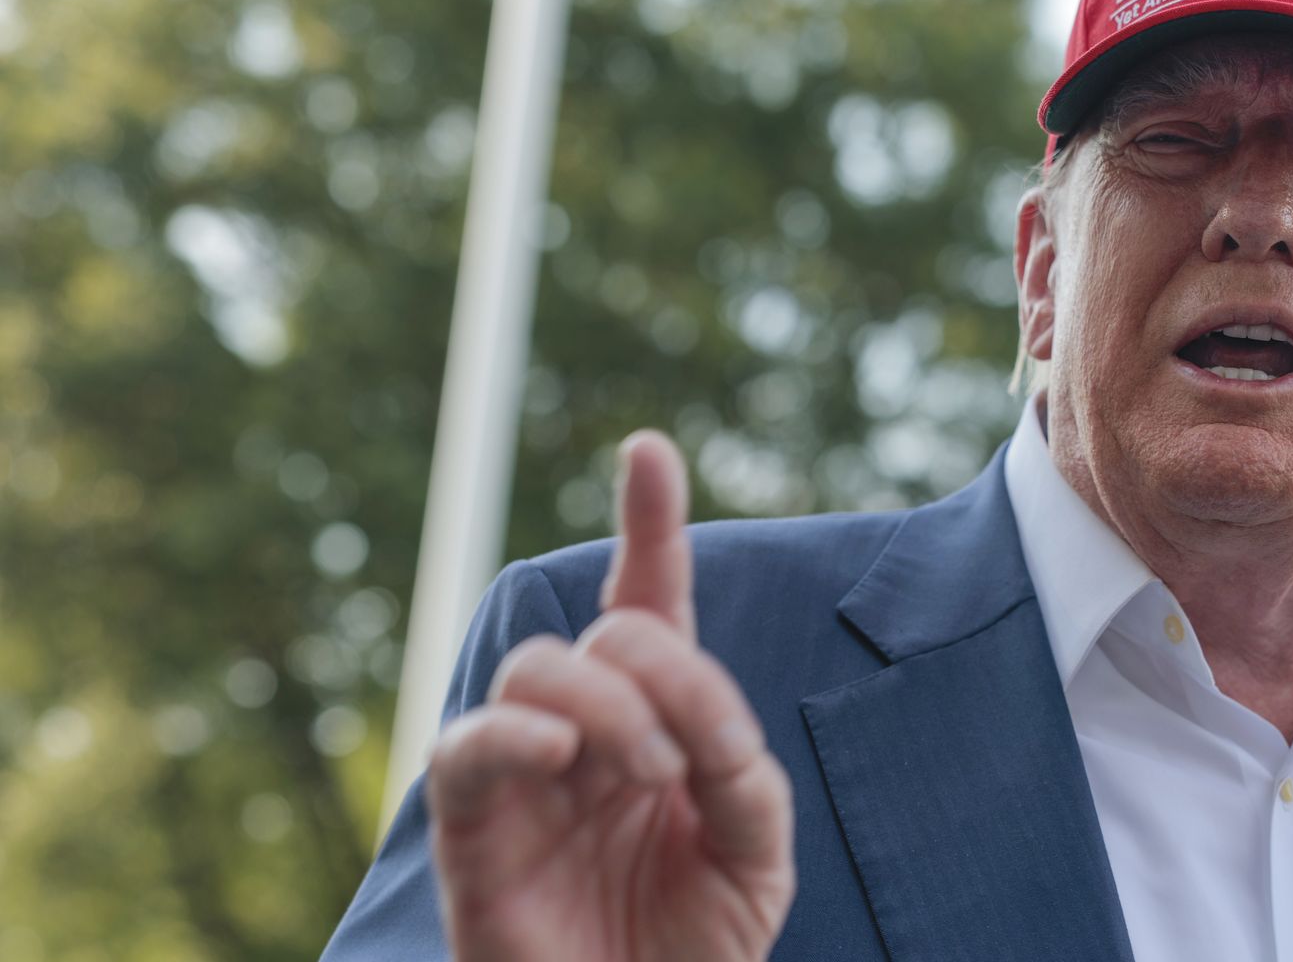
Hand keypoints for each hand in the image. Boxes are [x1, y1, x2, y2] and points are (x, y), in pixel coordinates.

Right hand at [426, 432, 794, 961]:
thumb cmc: (696, 945)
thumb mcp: (755, 853)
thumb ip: (740, 771)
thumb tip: (692, 714)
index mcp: (659, 726)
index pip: (648, 608)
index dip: (648, 527)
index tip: (648, 450)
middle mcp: (588, 735)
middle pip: (602, 635)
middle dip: (656, 669)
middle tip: (686, 759)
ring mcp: (527, 776)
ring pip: (537, 669)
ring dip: (607, 703)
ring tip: (646, 771)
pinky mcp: (472, 829)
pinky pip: (467, 747)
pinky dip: (514, 733)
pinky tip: (564, 755)